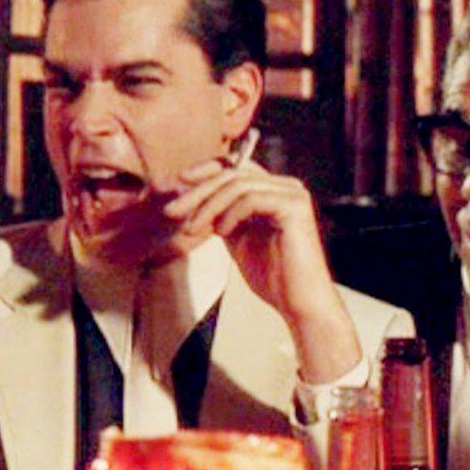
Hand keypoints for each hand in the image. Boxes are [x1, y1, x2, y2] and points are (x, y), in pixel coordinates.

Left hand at [162, 157, 360, 382]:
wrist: (297, 302)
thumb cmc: (271, 275)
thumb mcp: (236, 238)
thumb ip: (221, 215)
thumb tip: (191, 199)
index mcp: (273, 191)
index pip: (236, 167)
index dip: (205, 170)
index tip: (179, 183)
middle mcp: (285, 187)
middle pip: (233, 174)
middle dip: (197, 192)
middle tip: (172, 210)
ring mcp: (292, 195)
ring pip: (239, 185)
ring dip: (208, 206)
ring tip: (193, 229)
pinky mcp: (294, 207)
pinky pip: (251, 199)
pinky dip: (230, 214)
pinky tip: (221, 232)